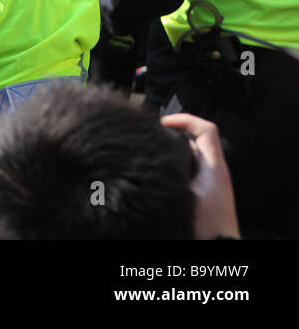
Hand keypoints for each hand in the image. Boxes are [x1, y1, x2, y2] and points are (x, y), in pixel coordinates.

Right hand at [161, 112, 240, 238]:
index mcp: (214, 167)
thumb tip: (151, 158)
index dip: (184, 119)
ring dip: (174, 151)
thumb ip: (172, 170)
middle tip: (153, 137)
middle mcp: (216, 172)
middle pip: (198, 140)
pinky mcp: (207, 195)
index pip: (206, 129)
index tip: (162, 124)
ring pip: (193, 156)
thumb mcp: (185, 193)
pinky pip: (191, 171)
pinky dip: (177, 166)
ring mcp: (213, 184)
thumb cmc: (205, 225)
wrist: (217, 248)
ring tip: (154, 155)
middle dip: (175, 135)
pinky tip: (162, 176)